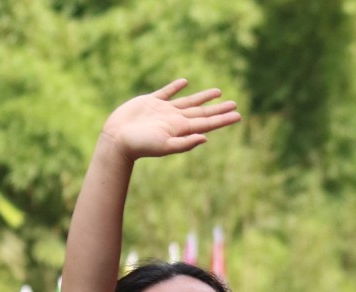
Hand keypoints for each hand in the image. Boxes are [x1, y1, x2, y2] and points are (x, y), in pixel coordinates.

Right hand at [102, 80, 239, 161]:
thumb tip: (206, 137)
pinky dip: (176, 87)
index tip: (238, 115)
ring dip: (203, 97)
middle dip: (219, 109)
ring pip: (189, 101)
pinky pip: (167, 92)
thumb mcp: (164, 146)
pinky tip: (185, 82)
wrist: (117, 139)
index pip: (207, 122)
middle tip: (235, 104)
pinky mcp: (150, 102)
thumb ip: (185, 143)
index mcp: (181, 129)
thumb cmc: (140, 145)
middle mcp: (175, 120)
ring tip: (218, 92)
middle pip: (202, 112)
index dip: (223, 119)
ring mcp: (163, 111)